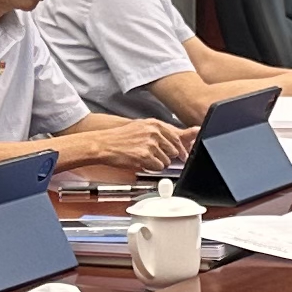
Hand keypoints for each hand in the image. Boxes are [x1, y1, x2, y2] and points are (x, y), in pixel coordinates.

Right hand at [62, 113, 189, 175]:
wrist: (104, 143)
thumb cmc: (121, 137)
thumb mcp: (143, 127)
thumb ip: (163, 132)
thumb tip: (187, 135)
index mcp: (155, 124)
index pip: (178, 137)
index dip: (181, 149)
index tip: (184, 155)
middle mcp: (154, 132)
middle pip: (175, 150)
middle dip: (168, 156)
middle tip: (155, 156)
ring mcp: (150, 144)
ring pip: (167, 161)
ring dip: (158, 163)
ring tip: (144, 157)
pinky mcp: (145, 156)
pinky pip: (158, 167)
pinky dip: (151, 168)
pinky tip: (141, 162)